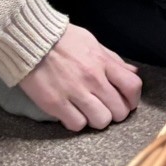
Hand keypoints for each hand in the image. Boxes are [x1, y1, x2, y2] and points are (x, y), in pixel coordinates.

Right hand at [18, 25, 141, 132]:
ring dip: (97, 119)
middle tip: (106, 109)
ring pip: (101, 121)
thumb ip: (113, 60)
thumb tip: (133, 72)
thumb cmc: (63, 40)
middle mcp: (92, 78)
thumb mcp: (93, 43)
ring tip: (89, 112)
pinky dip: (76, 122)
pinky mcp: (56, 104)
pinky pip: (77, 125)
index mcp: (103, 62)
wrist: (32, 40)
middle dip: (116, 112)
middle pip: (119, 110)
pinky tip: (72, 113)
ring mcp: (74, 92)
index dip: (133, 99)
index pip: (132, 86)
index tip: (127, 102)